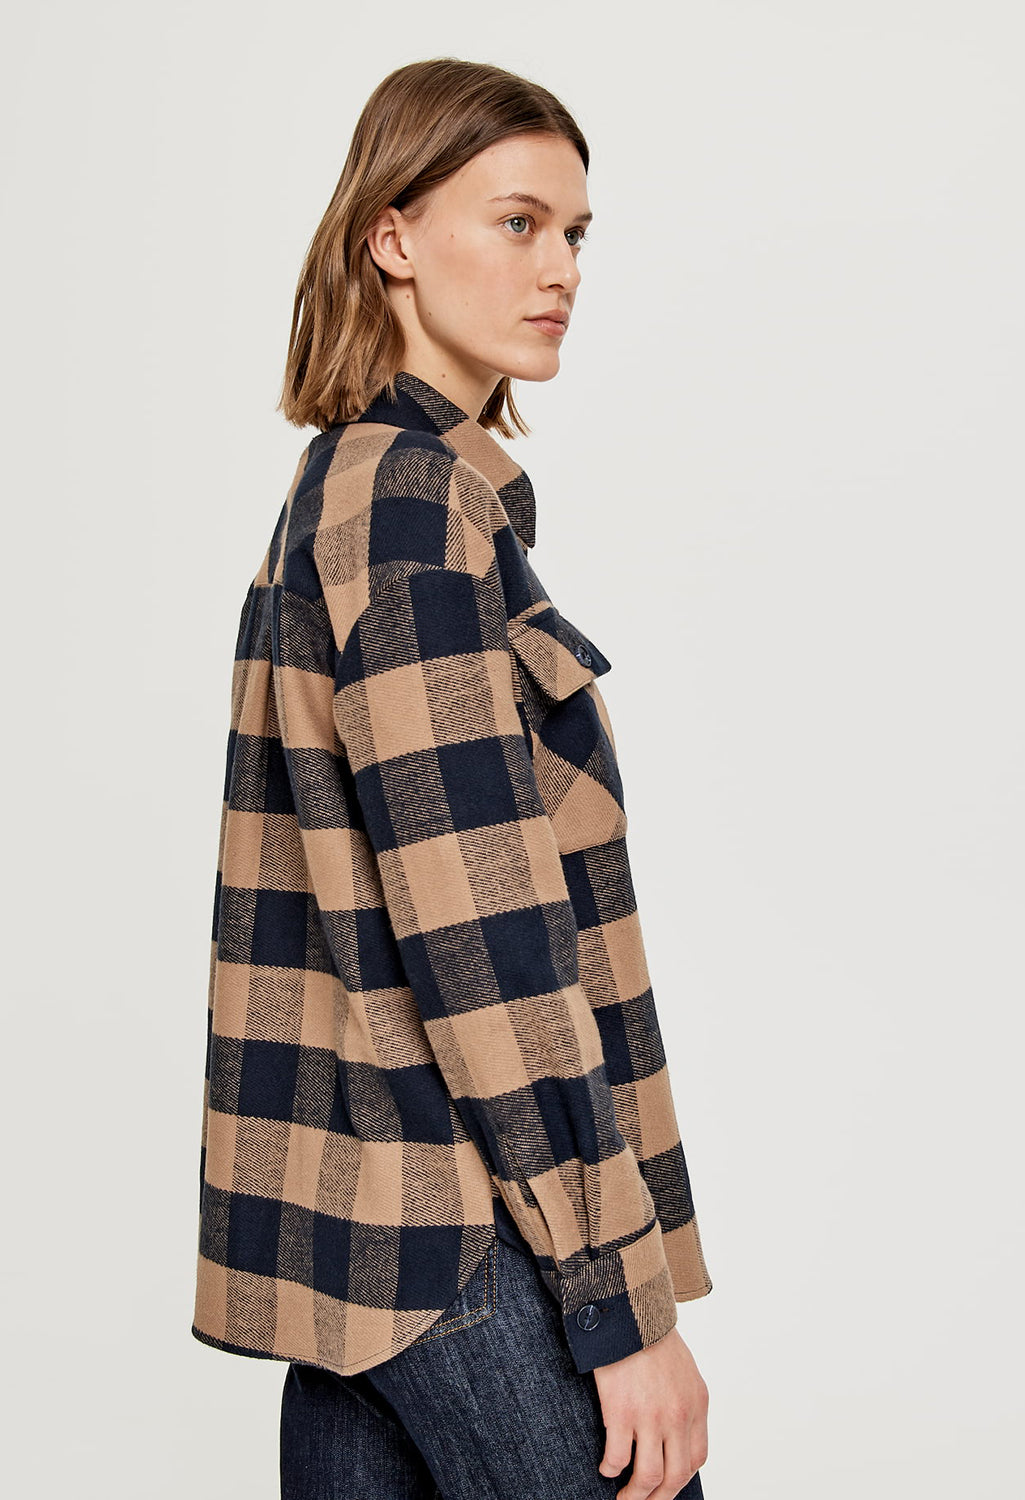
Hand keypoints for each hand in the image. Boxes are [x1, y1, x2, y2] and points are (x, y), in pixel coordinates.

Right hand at [592, 1327, 708, 1498]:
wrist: (628, 1311)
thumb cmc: (650, 1336)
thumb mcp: (683, 1369)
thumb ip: (684, 1401)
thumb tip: (674, 1433)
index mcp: (697, 1403)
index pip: (697, 1457)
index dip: (680, 1478)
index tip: (666, 1485)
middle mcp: (679, 1415)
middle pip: (675, 1476)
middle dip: (658, 1498)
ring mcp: (651, 1416)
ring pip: (649, 1476)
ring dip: (635, 1495)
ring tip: (623, 1498)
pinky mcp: (622, 1412)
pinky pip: (618, 1457)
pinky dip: (611, 1469)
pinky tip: (605, 1467)